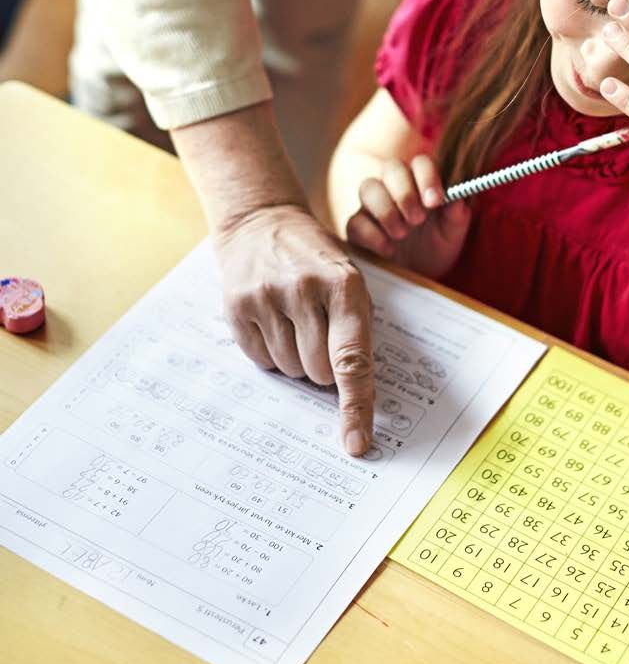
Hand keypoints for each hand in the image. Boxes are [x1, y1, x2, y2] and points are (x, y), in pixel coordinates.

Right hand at [213, 204, 374, 455]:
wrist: (262, 220)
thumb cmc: (316, 259)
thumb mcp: (350, 279)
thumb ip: (356, 330)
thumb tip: (354, 395)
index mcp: (344, 285)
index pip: (353, 359)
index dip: (356, 405)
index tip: (356, 443)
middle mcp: (305, 290)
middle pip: (319, 372)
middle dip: (323, 366)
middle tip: (318, 331)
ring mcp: (267, 297)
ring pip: (290, 370)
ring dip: (295, 358)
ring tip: (293, 318)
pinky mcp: (237, 306)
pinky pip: (261, 360)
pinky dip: (270, 351)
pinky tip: (272, 318)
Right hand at [346, 155, 470, 278]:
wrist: (418, 275)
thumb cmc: (436, 246)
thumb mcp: (452, 233)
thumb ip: (456, 215)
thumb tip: (457, 199)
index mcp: (420, 182)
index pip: (420, 163)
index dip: (427, 177)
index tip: (435, 201)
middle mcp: (394, 187)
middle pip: (391, 168)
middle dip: (404, 193)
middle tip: (418, 220)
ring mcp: (372, 205)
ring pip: (368, 188)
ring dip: (386, 211)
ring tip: (402, 235)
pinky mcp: (357, 228)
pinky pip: (355, 221)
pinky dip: (372, 235)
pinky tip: (389, 249)